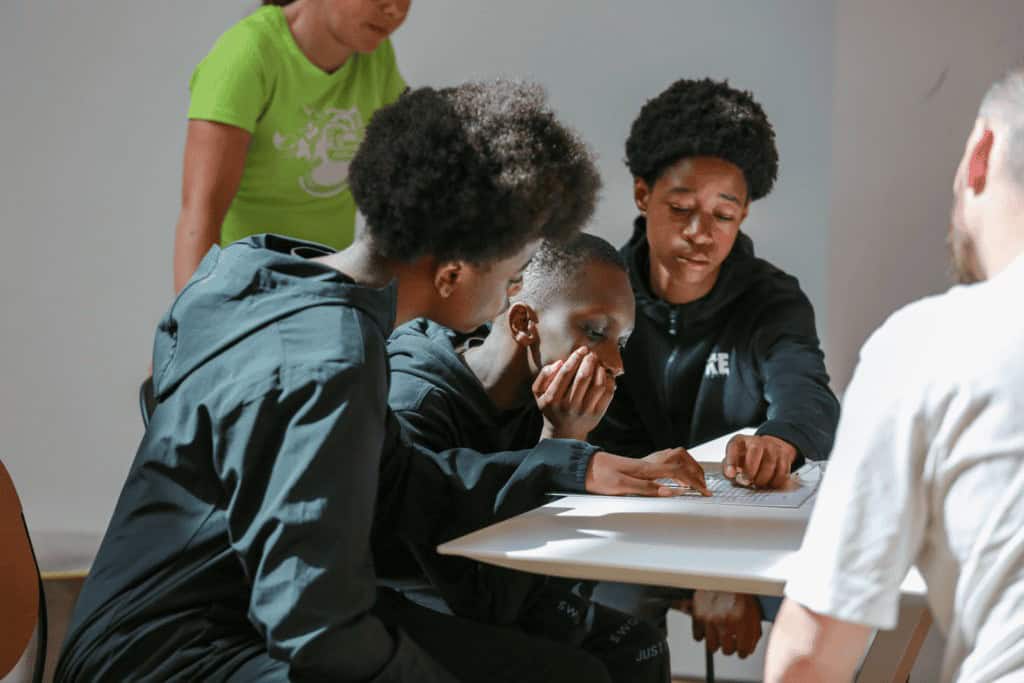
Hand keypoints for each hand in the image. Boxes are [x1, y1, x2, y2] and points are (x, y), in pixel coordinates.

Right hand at [534, 347, 614, 440]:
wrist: (563, 433)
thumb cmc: (551, 408)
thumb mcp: (539, 393)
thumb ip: (544, 375)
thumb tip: (559, 363)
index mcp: (552, 398)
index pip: (565, 373)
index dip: (575, 358)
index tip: (582, 349)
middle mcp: (568, 405)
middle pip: (583, 377)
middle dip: (589, 361)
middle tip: (592, 354)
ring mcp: (584, 411)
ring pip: (597, 385)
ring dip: (600, 370)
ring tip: (598, 364)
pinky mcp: (597, 415)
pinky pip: (607, 394)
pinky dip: (609, 381)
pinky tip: (605, 375)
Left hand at [585, 448, 709, 496]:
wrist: (584, 466)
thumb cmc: (599, 477)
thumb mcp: (621, 486)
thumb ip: (647, 488)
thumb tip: (671, 491)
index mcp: (646, 468)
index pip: (679, 471)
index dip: (695, 482)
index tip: (705, 492)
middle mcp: (648, 461)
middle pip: (682, 459)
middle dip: (696, 472)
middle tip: (704, 487)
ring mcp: (645, 460)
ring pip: (675, 456)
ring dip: (689, 466)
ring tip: (696, 480)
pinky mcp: (641, 462)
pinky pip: (667, 459)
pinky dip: (678, 465)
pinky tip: (677, 473)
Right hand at [681, 591, 762, 657]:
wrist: (719, 573)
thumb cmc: (736, 588)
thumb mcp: (752, 608)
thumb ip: (754, 629)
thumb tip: (751, 644)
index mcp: (742, 619)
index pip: (744, 649)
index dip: (744, 651)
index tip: (743, 651)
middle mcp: (725, 621)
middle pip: (727, 650)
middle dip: (730, 647)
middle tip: (731, 642)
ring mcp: (710, 619)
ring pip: (712, 646)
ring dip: (716, 642)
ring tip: (719, 636)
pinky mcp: (697, 616)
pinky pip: (698, 636)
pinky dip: (702, 634)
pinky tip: (708, 628)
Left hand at [723, 435, 796, 488]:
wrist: (767, 450)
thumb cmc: (745, 458)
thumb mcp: (733, 460)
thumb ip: (727, 469)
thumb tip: (731, 476)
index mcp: (739, 441)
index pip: (733, 446)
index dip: (731, 461)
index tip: (730, 475)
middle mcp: (756, 441)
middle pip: (756, 449)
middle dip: (751, 470)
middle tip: (747, 482)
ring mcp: (772, 447)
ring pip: (770, 463)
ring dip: (763, 478)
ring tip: (757, 484)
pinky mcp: (784, 456)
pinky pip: (782, 471)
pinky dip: (775, 482)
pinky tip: (769, 484)